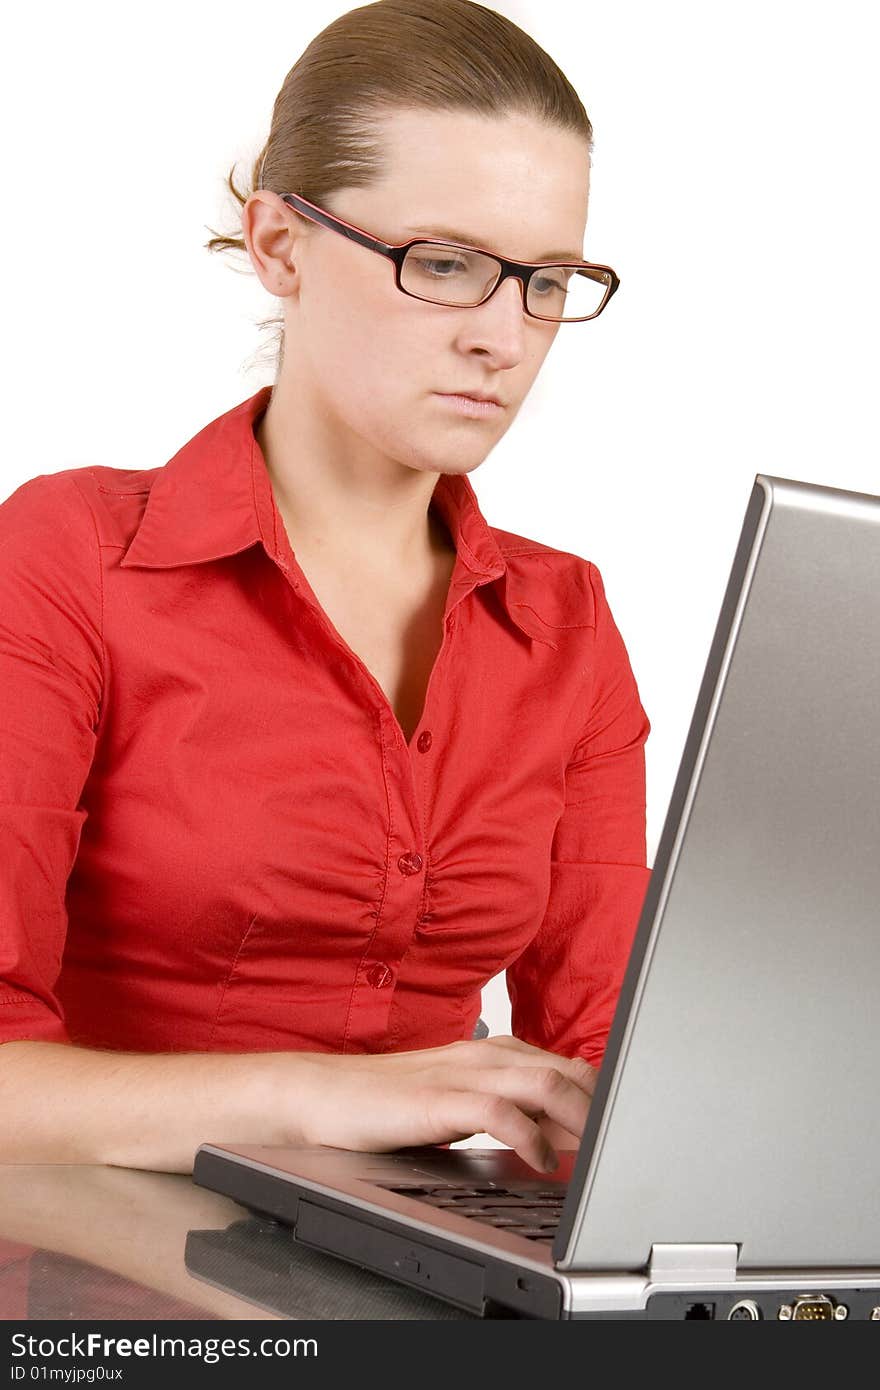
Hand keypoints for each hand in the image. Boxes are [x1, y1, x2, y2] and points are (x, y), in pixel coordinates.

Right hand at [270, 1036, 596, 1173]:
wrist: (325, 1096)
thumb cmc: (392, 1103)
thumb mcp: (463, 1102)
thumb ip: (511, 1110)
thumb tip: (564, 1135)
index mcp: (495, 1054)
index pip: (568, 1065)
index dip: (602, 1097)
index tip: (622, 1129)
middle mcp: (485, 1056)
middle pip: (567, 1070)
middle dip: (602, 1107)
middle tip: (619, 1144)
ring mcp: (461, 1075)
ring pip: (543, 1083)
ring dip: (579, 1118)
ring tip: (594, 1151)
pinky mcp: (437, 1101)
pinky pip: (498, 1112)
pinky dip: (528, 1137)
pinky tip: (539, 1162)